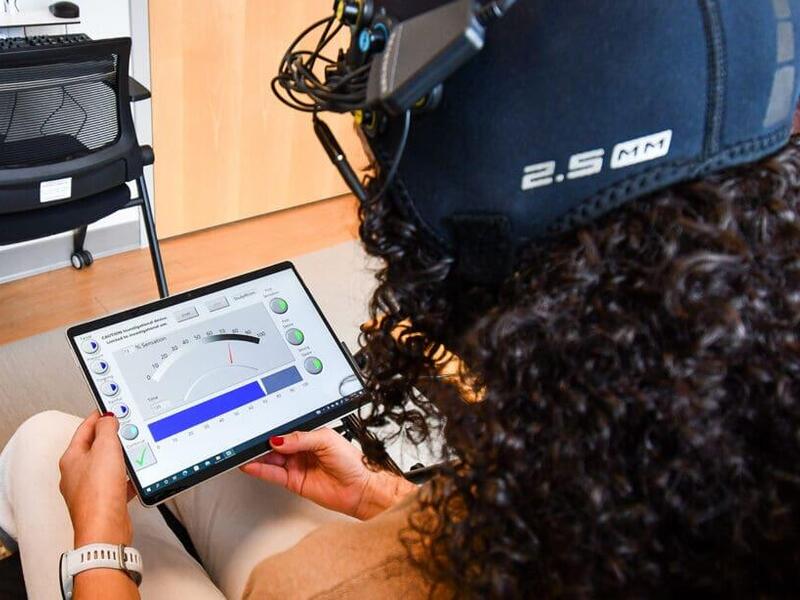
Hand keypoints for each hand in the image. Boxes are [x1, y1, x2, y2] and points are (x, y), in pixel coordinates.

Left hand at [59, 412, 134, 546]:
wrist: (105, 528)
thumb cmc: (99, 492)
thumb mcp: (105, 448)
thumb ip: (107, 429)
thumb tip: (107, 418)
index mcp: (71, 458)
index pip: (84, 429)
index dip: (98, 416)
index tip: (109, 409)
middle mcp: (76, 474)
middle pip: (94, 447)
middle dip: (111, 437)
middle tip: (125, 428)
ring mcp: (88, 489)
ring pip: (106, 466)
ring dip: (120, 458)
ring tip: (132, 451)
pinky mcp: (102, 502)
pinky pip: (115, 484)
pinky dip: (126, 478)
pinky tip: (135, 478)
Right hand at [241, 428, 415, 519]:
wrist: (360, 488)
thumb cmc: (352, 462)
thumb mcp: (326, 440)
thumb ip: (301, 438)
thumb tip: (280, 439)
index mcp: (310, 436)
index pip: (285, 432)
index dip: (272, 431)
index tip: (258, 429)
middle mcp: (301, 451)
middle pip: (274, 446)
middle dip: (261, 443)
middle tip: (247, 441)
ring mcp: (296, 466)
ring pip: (271, 460)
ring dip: (257, 457)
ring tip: (243, 453)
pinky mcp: (293, 482)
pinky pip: (273, 474)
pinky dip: (260, 470)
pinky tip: (251, 465)